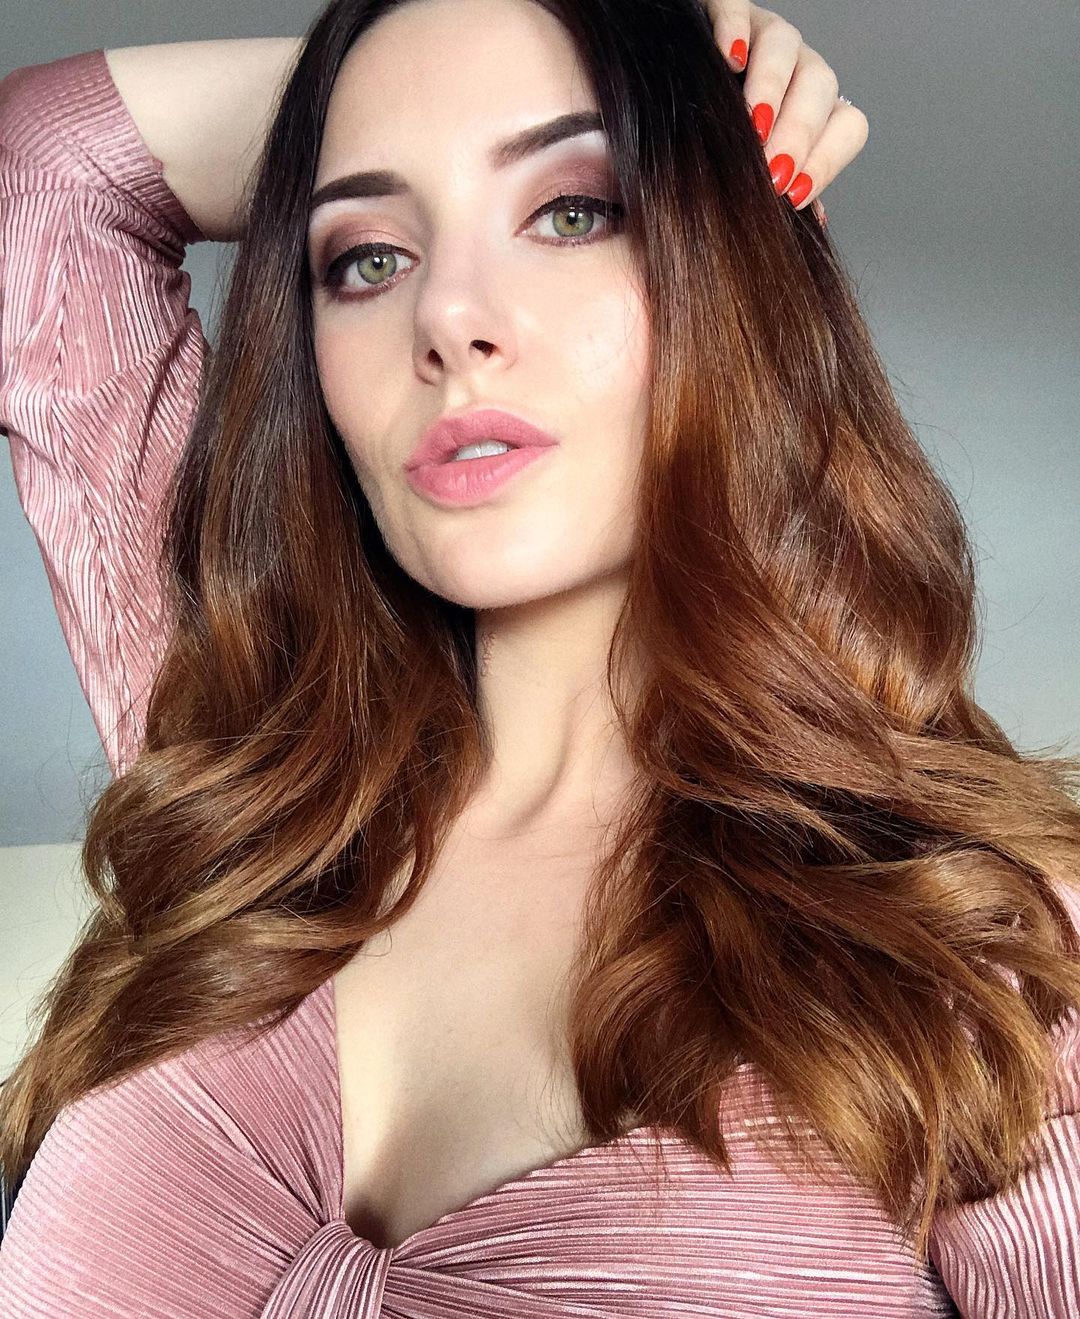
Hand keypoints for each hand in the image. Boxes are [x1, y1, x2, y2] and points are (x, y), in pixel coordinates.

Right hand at [702, 1, 869, 225]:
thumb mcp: (749, 178)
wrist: (665, 107)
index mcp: (812, 112)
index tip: (792, 197)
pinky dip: (733, 28)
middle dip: (798, 132)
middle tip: (771, 170)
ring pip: (786, 46)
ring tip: (751, 125)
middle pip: (819, 87)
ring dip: (772, 87)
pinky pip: (735, 6)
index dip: (826, 160)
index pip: (845, 126)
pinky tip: (726, 59)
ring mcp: (762, 37)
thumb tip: (812, 226)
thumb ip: (781, 194)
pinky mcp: (724, 12)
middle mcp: (796, 71)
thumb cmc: (711, 153)